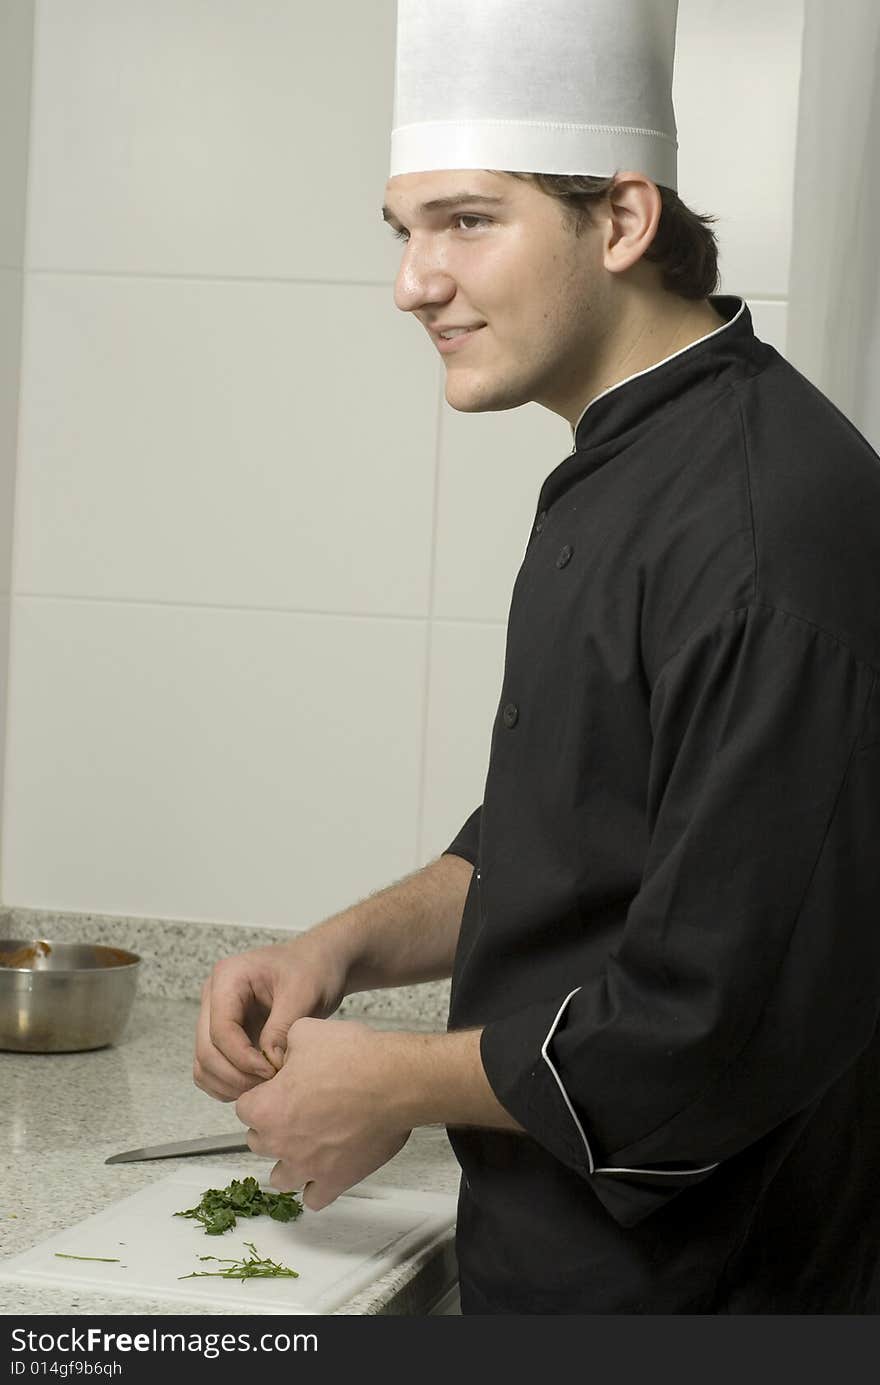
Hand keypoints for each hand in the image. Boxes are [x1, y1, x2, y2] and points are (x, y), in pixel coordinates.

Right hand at [193, 934, 348, 1101]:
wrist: (318, 964)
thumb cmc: (311, 970)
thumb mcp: (303, 992)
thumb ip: (282, 1027)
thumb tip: (268, 1063)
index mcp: (228, 978)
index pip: (220, 1030)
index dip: (243, 1058)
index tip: (273, 1071)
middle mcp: (213, 997)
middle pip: (206, 1050)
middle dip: (236, 1075)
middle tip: (270, 1086)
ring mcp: (215, 1017)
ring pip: (204, 1064)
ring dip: (230, 1084)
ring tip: (266, 1088)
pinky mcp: (223, 1036)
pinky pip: (211, 1069)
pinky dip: (228, 1084)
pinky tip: (258, 1086)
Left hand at [235, 1018, 411, 1209]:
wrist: (393, 1081)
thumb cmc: (353, 1057)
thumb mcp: (305, 1032)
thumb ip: (283, 1045)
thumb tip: (283, 1054)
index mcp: (267, 1108)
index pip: (244, 1108)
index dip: (262, 1094)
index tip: (278, 1088)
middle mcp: (281, 1142)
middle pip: (258, 1141)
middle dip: (272, 1126)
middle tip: (297, 1109)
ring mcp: (307, 1166)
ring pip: (280, 1177)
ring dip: (288, 1161)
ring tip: (306, 1143)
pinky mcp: (335, 1180)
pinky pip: (314, 1199)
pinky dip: (316, 1187)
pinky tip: (324, 1169)